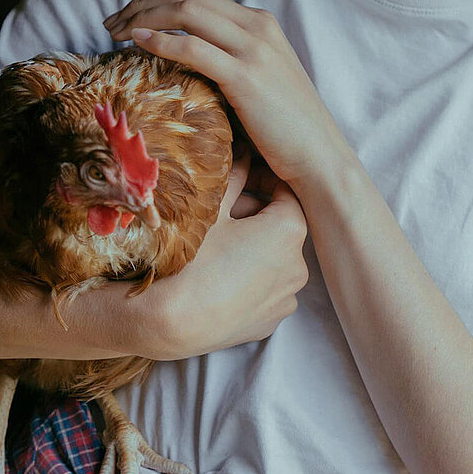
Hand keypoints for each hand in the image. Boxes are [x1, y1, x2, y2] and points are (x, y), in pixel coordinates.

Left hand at [104, 0, 344, 187]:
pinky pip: (193, 47)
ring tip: (115, 33)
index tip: (127, 19)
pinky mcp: (245, 76)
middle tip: (111, 24)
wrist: (319, 155)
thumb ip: (230, 58)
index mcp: (259, 23)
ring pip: (186, 12)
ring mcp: (253, 49)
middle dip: (141, 4)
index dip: (154, 1)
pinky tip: (138, 44)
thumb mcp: (260, 78)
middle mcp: (257, 27)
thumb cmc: (286, 126)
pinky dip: (160, 40)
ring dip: (142, 17)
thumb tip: (186, 57)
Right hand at [149, 147, 309, 359]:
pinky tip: (222, 278)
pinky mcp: (271, 322)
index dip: (262, 180)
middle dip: (255, 217)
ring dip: (255, 249)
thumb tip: (242, 151)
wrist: (173, 322)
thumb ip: (234, 175)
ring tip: (219, 248)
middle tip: (221, 214)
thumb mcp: (212, 209)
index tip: (242, 178)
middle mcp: (299, 266)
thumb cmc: (193, 260)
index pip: (286, 192)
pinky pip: (266, 289)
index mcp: (290, 230)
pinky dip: (252, 279)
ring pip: (275, 260)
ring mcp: (286, 298)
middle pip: (281, 228)